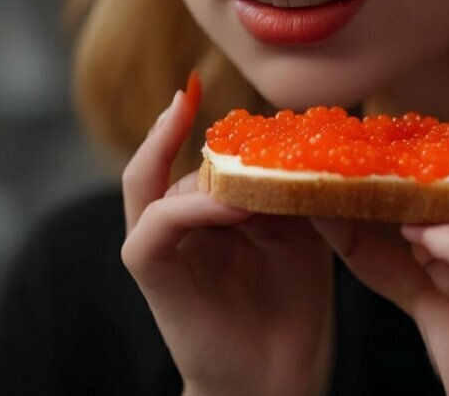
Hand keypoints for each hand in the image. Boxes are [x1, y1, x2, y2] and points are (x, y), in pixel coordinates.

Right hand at [122, 87, 332, 395]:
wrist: (278, 370)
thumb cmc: (290, 299)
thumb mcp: (298, 230)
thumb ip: (283, 187)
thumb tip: (286, 140)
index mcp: (208, 209)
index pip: (199, 156)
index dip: (191, 121)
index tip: (194, 82)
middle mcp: (179, 220)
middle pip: (182, 163)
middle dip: (219, 147)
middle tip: (257, 134)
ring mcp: (159, 242)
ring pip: (161, 184)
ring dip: (209, 177)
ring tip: (251, 172)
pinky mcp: (150, 269)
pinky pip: (158, 222)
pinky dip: (191, 207)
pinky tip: (230, 206)